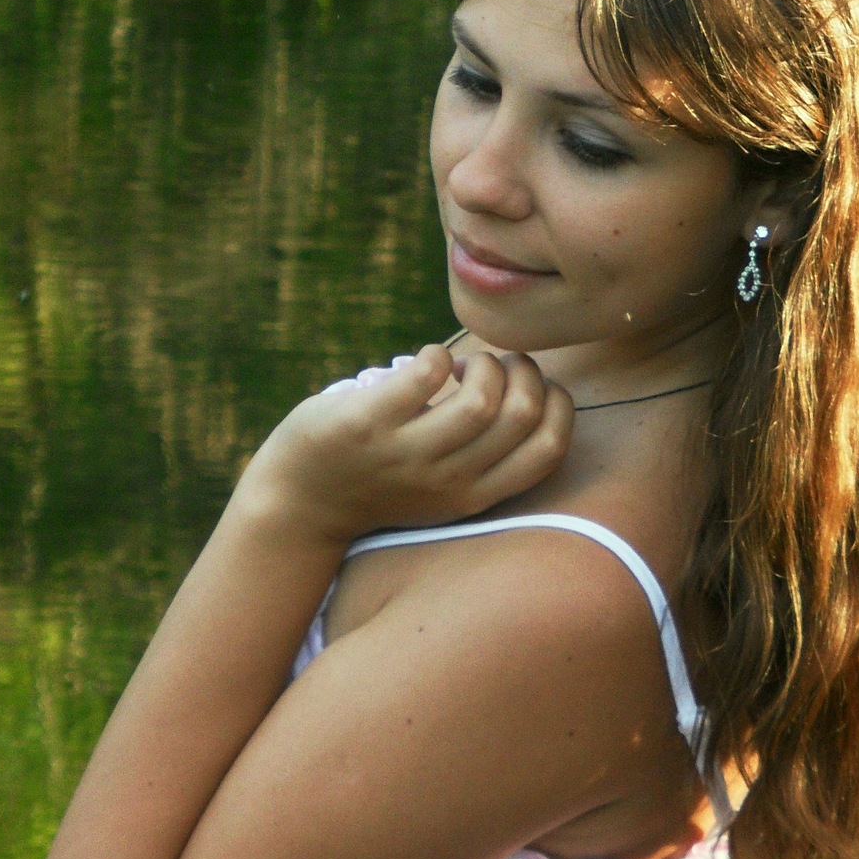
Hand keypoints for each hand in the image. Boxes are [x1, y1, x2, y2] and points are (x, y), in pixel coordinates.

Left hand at [238, 344, 573, 545]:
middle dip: (523, 373)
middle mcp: (447, 480)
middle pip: (521, 416)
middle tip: (497, 365)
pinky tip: (426, 361)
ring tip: (461, 365)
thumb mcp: (442, 488)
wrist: (301, 504)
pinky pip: (425, 374)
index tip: (534, 387)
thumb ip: (481, 455)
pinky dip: (436, 355)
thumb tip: (523, 383)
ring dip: (482, 364)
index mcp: (474, 495)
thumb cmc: (381, 480)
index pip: (548, 451)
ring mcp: (407, 454)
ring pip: (480, 399)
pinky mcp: (368, 424)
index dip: (556, 406)